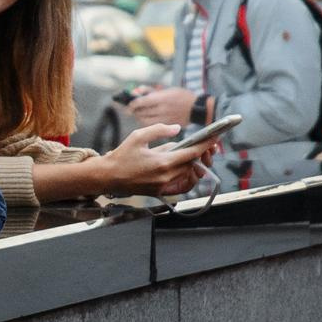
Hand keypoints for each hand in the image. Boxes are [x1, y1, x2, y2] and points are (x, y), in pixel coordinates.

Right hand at [94, 122, 212, 196]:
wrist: (107, 177)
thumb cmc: (121, 156)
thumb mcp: (138, 136)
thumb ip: (160, 130)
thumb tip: (177, 129)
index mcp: (162, 162)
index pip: (192, 153)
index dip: (205, 144)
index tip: (215, 137)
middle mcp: (166, 176)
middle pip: (193, 164)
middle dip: (202, 153)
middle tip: (206, 144)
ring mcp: (163, 186)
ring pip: (188, 174)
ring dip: (194, 164)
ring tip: (195, 155)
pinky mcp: (159, 192)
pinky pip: (181, 186)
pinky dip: (188, 178)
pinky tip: (187, 170)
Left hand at [127, 85, 198, 127]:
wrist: (198, 109)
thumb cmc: (181, 96)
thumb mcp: (168, 89)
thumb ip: (151, 90)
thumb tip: (136, 91)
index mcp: (162, 98)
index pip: (140, 101)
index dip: (132, 103)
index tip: (129, 104)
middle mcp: (162, 108)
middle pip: (141, 111)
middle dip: (134, 110)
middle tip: (131, 109)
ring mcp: (165, 118)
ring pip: (144, 120)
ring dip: (139, 117)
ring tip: (139, 114)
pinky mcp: (167, 125)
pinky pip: (152, 125)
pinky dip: (146, 122)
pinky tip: (147, 119)